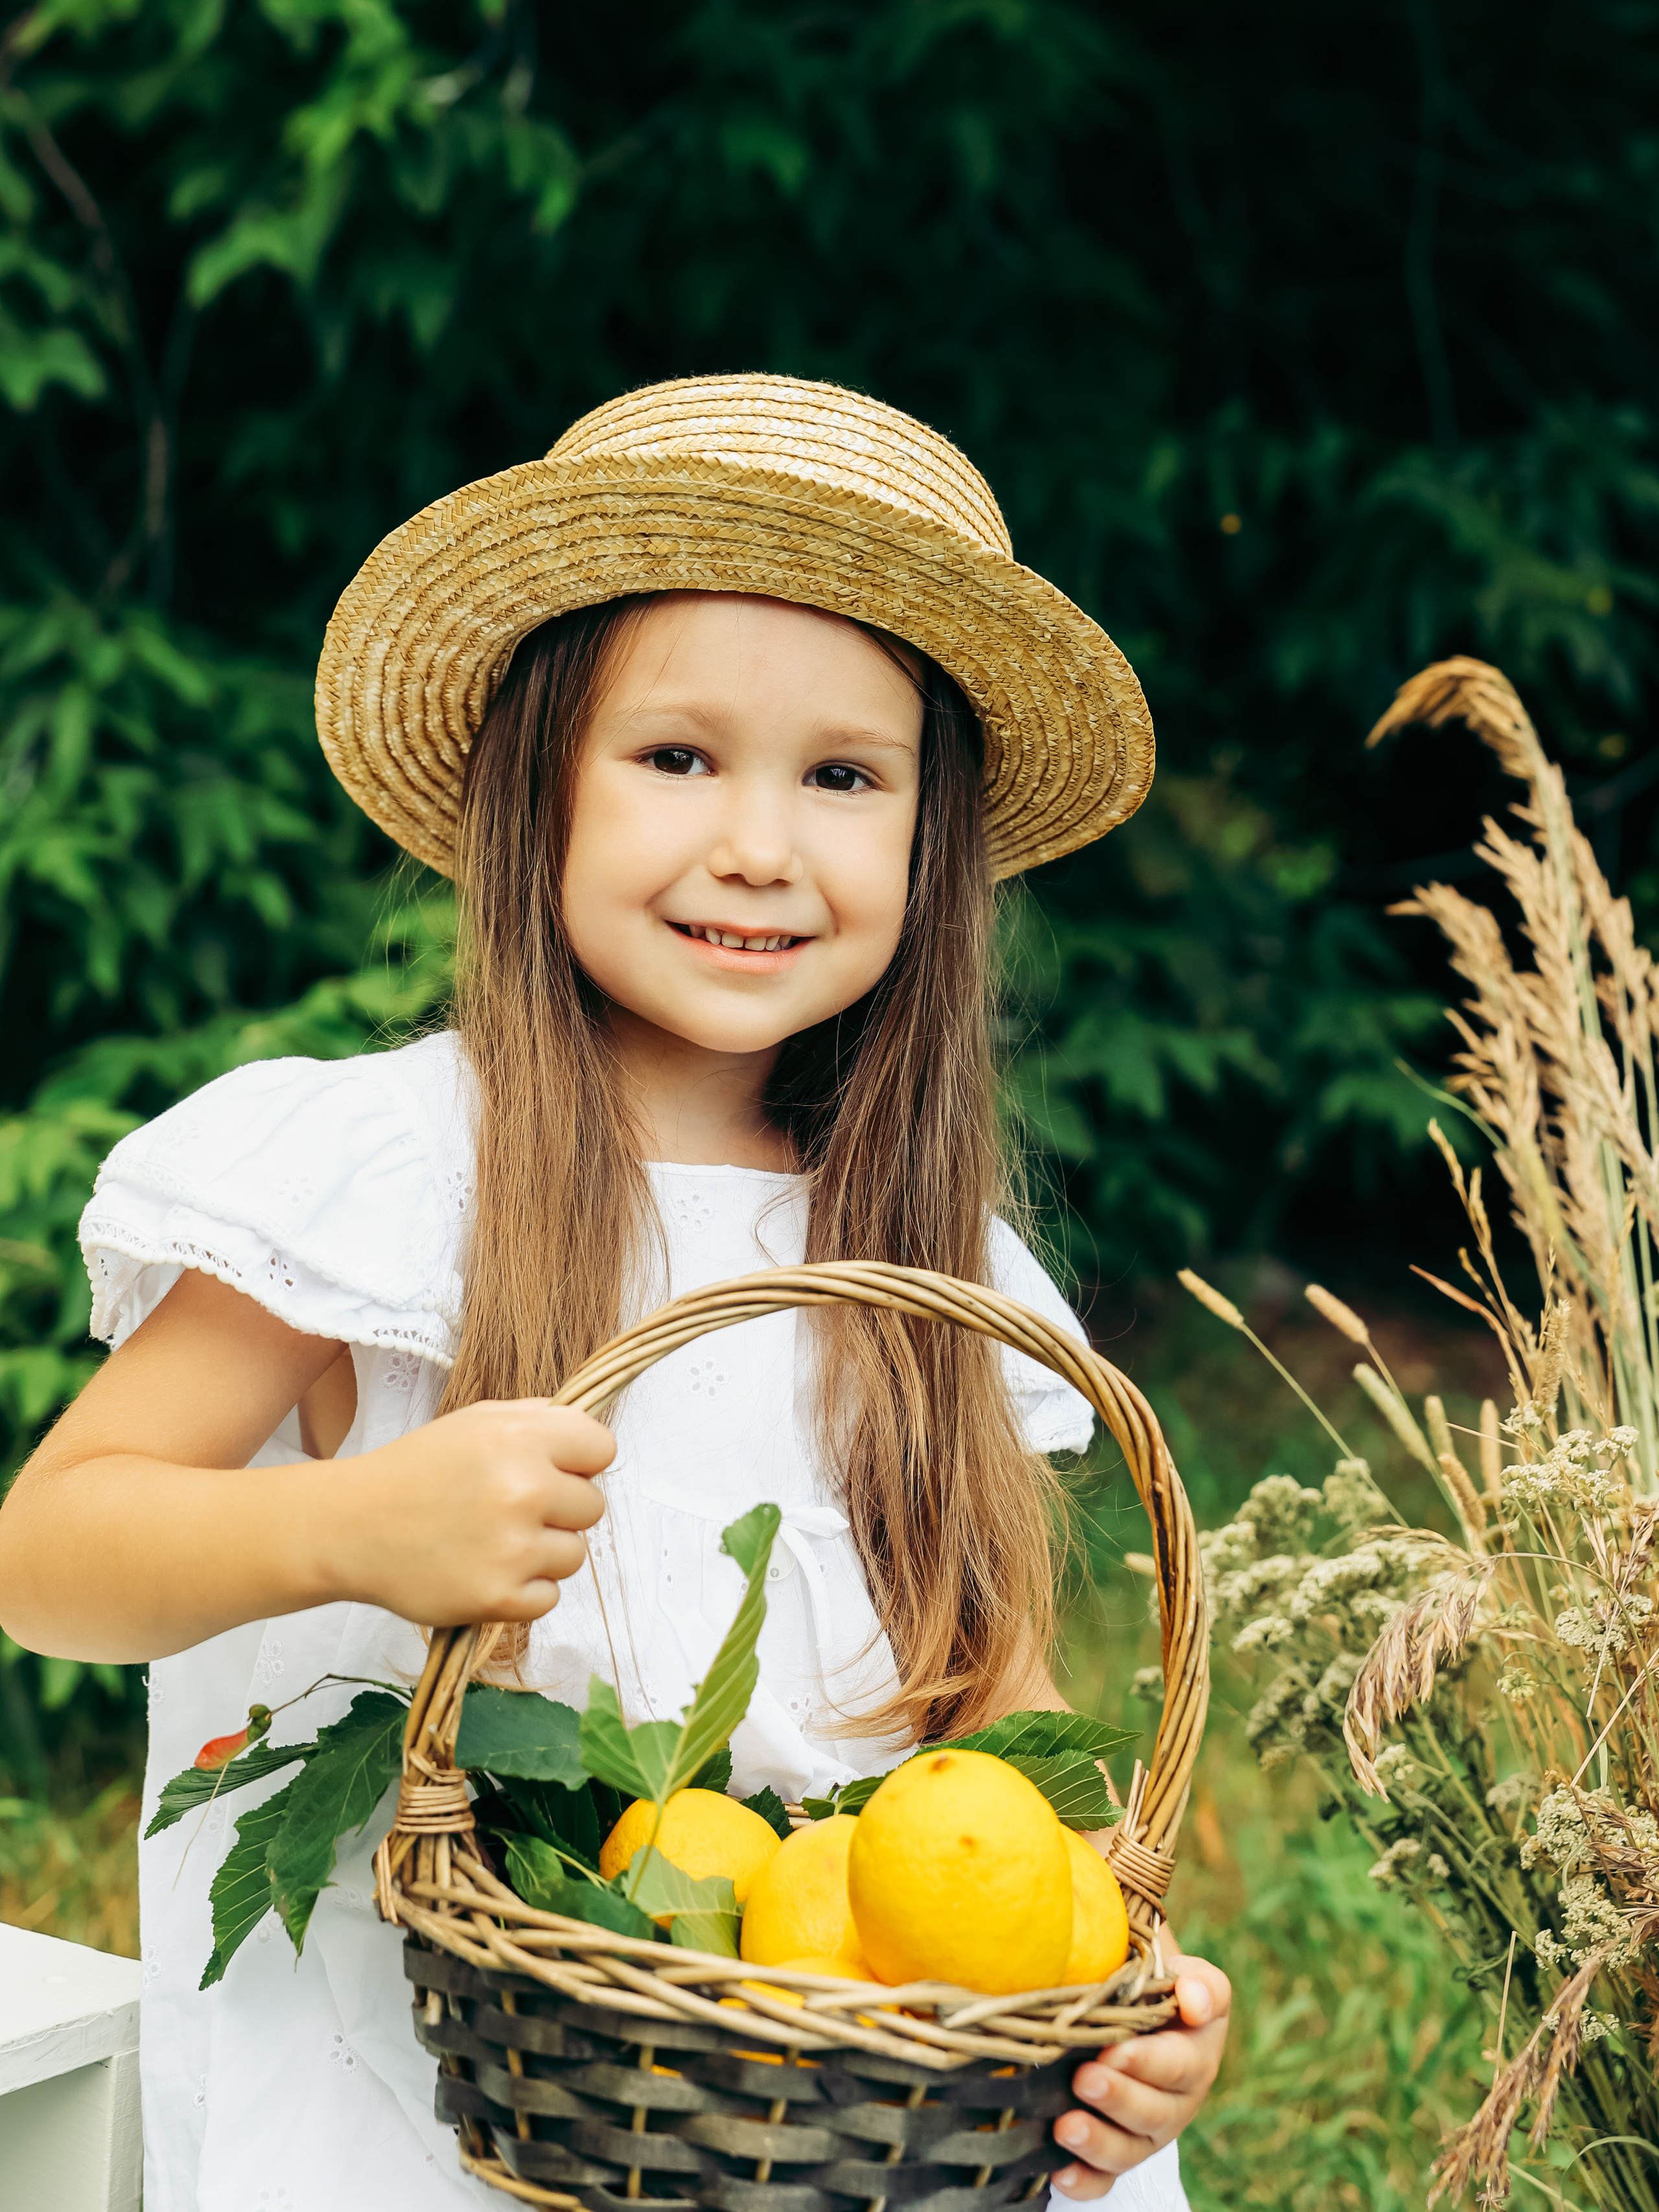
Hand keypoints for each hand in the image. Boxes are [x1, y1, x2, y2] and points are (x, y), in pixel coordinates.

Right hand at [326, 1399, 613, 1627]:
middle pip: (593, 1506)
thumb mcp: (476, 1421)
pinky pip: (549, 1598)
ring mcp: (512, 1547)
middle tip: (511, 1510)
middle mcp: (523, 1489)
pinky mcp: (498, 1597)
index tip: (553, 1471)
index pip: (603, 1448)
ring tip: (495, 1541)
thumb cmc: (417, 1470)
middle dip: (561, 1510)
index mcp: (521, 1437)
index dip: (579, 1462)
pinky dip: (524, 1590)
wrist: (352, 1527)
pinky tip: (487, 1570)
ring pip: (574, 1555)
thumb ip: (537, 1420)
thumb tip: (589, 1438)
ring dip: (543, 1553)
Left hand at [1050, 1946, 1230, 2197]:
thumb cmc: (1155, 1985)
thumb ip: (1199, 1984)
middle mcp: (1178, 2099)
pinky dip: (1085, 2181)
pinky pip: (1106, 2177)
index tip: (1113, 2051)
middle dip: (1118, 2098)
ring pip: (1131, 2148)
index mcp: (1197, 2053)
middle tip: (1084, 2079)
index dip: (1148, 2062)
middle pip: (1155, 2111)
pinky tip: (1059, 2174)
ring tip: (1066, 2128)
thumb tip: (1193, 2000)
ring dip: (1099, 2142)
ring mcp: (1148, 2131)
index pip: (1180, 2062)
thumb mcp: (1183, 1974)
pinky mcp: (1119, 2152)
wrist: (1133, 2005)